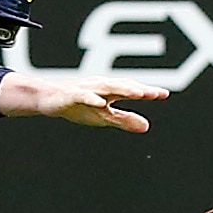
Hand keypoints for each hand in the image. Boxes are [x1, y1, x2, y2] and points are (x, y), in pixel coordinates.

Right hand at [0, 71, 164, 132]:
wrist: (48, 99)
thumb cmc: (78, 105)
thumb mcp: (103, 116)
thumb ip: (124, 119)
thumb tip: (147, 126)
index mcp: (110, 91)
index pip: (131, 90)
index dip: (147, 92)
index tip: (163, 94)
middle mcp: (100, 87)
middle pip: (122, 86)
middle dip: (138, 89)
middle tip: (154, 93)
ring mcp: (86, 90)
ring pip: (106, 88)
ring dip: (122, 89)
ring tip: (137, 93)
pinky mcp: (71, 95)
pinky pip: (83, 96)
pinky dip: (92, 98)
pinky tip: (100, 103)